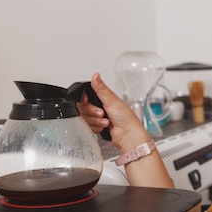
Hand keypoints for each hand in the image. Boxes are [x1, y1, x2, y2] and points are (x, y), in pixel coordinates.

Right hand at [85, 72, 173, 187]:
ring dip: (95, 121)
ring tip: (106, 121)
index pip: (86, 95)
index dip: (84, 100)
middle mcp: (100, 106)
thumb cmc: (126, 118)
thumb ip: (101, 89)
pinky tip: (104, 127)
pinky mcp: (96, 126)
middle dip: (92, 112)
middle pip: (83, 107)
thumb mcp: (112, 101)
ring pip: (85, 117)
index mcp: (104, 97)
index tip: (87, 101)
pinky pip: (87, 126)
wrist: (128, 136)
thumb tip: (96, 75)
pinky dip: (95, 127)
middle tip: (102, 113)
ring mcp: (98, 117)